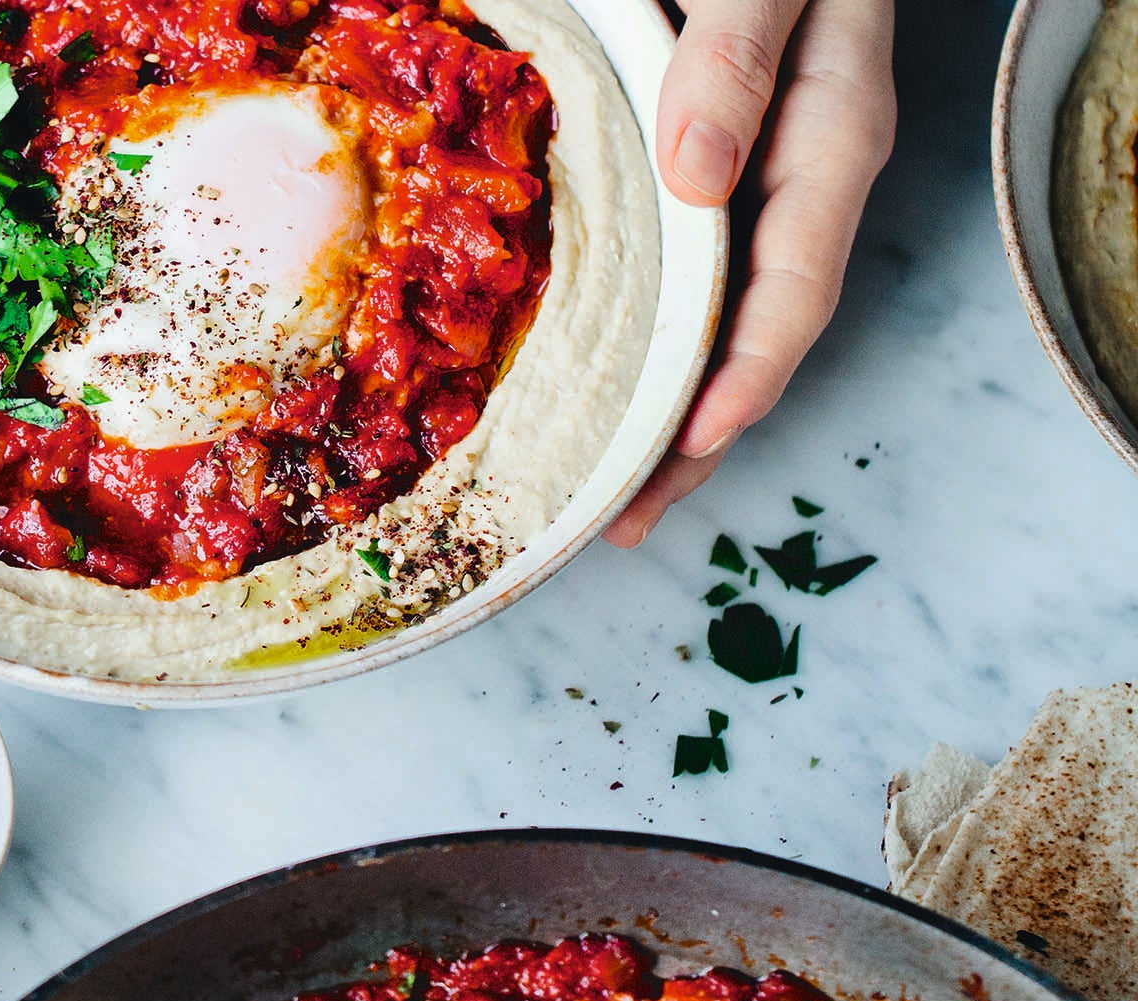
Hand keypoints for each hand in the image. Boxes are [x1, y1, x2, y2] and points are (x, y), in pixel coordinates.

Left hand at [605, 0, 895, 547]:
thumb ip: (738, 58)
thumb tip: (698, 176)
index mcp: (828, 139)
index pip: (795, 290)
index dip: (744, 379)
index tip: (691, 446)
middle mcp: (796, 180)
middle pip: (750, 338)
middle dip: (692, 440)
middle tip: (624, 522)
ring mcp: (750, 184)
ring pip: (712, 323)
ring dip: (660, 413)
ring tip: (601, 497)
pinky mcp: (702, 176)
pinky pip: (675, 279)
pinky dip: (638, 342)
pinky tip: (591, 385)